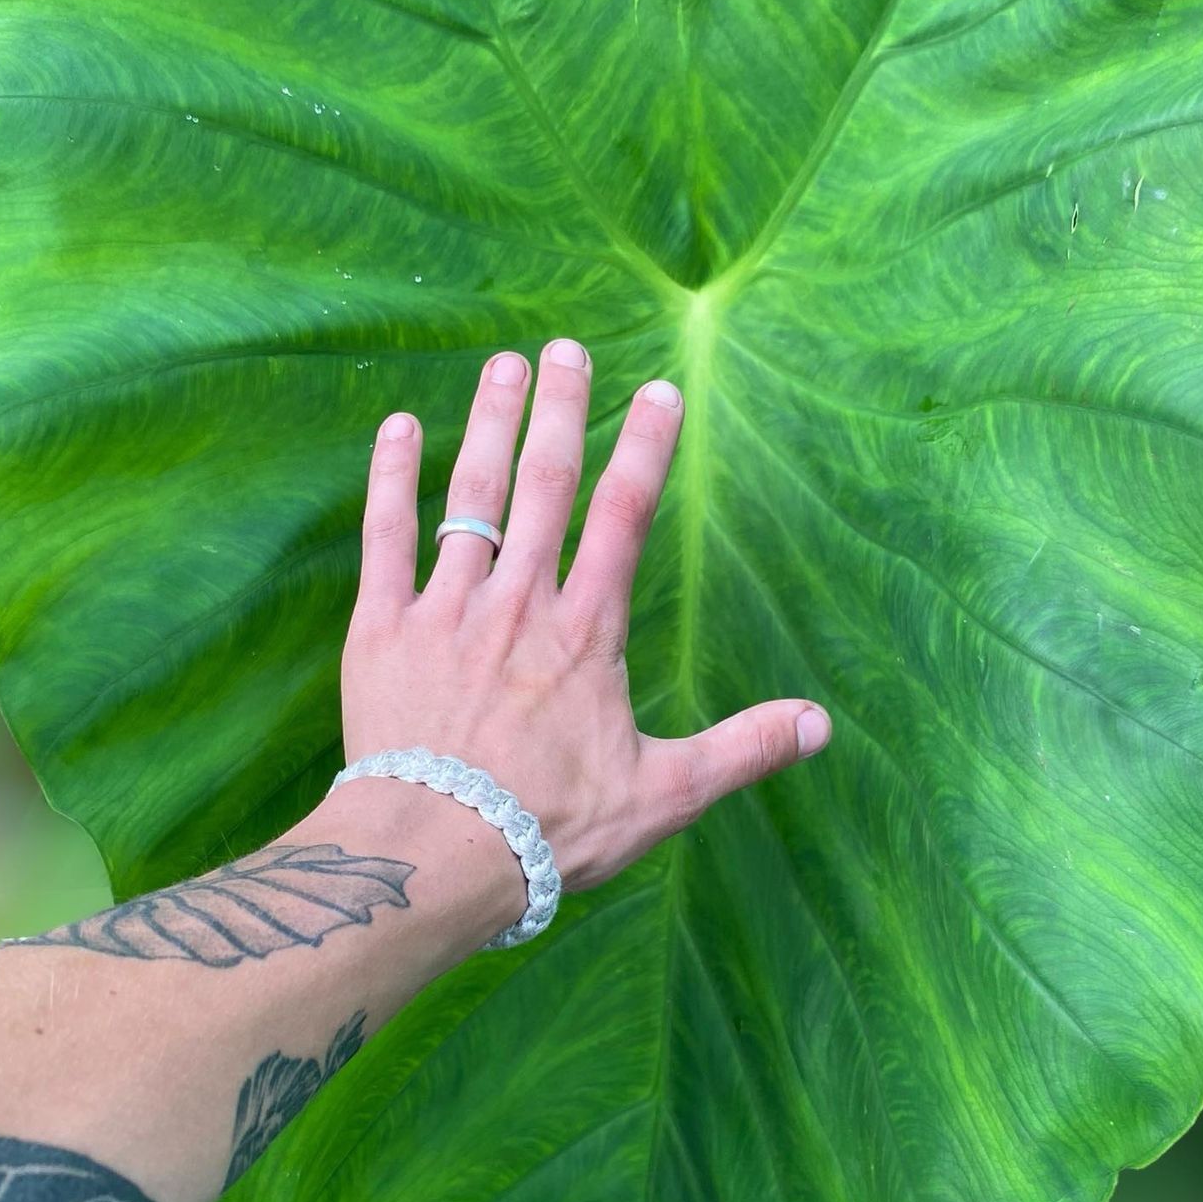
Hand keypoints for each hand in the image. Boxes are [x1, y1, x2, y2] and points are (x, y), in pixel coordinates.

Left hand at [341, 337, 830, 893]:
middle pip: (546, 484)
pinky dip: (392, 479)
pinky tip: (399, 427)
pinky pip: (386, 537)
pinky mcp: (382, 629)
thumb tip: (820, 725)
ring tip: (501, 366)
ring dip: (488, 425)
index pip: (625, 517)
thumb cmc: (550, 828)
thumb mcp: (663, 795)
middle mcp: (520, 602)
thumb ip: (741, 750)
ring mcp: (446, 609)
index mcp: (588, 632)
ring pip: (471, 496)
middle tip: (566, 348)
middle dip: (560, 410)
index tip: (659, 391)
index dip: (646, 448)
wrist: (436, 852)